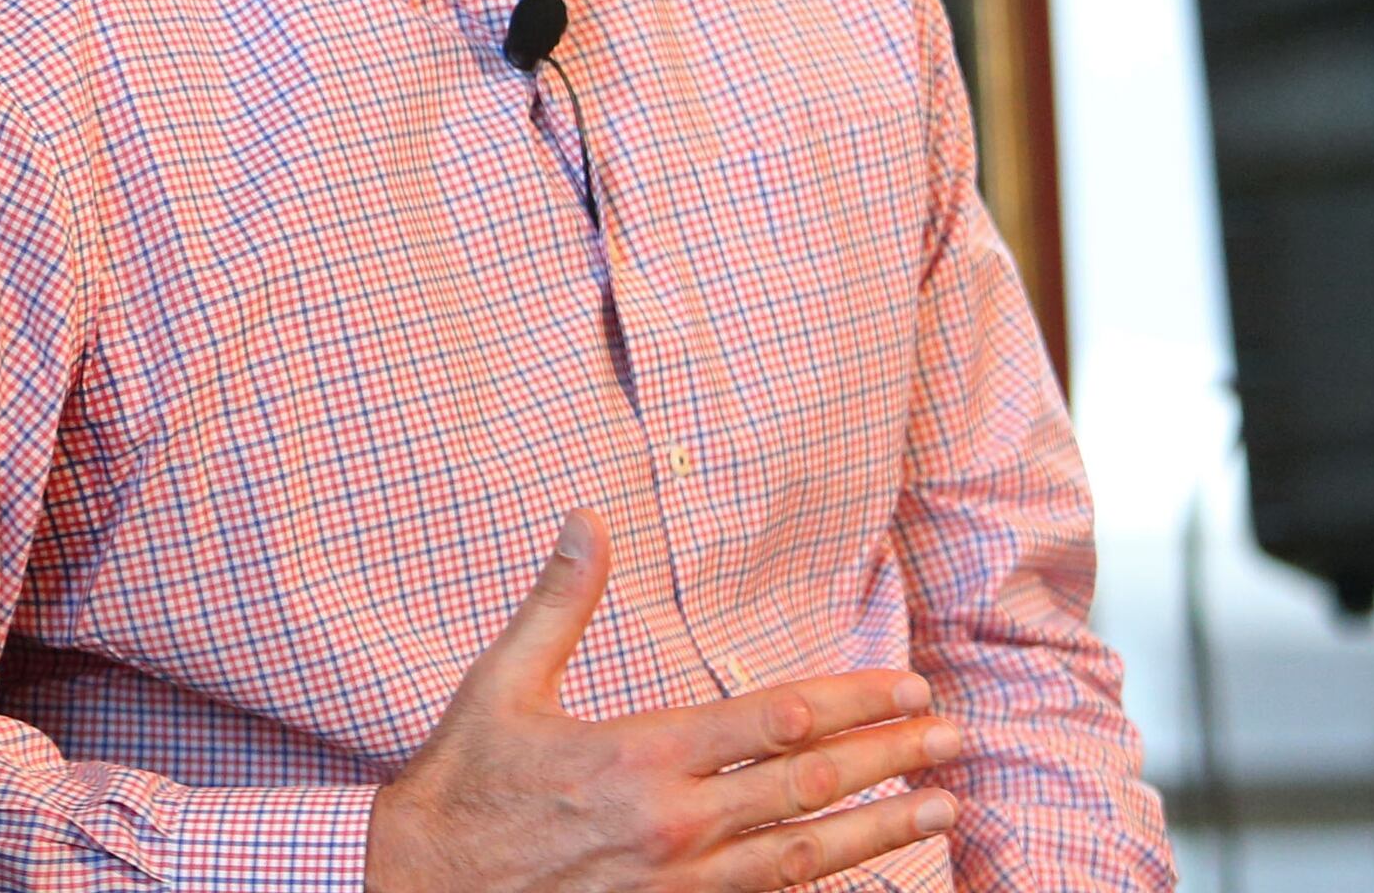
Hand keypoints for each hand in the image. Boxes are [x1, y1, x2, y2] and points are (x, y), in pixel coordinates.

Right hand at [366, 511, 962, 891]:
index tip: (907, 688)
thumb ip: (558, 603)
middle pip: (810, 786)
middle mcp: (675, 826)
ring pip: (807, 855)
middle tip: (954, 740)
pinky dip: (825, 882)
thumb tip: (584, 518)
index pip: (777, 721)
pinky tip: (862, 869)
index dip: (854, 702)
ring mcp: (681, 886)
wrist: (419, 888)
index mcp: (640, 757)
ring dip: (882, 829)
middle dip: (892, 760)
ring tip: (943, 809)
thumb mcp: (499, 684)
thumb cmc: (460, 787)